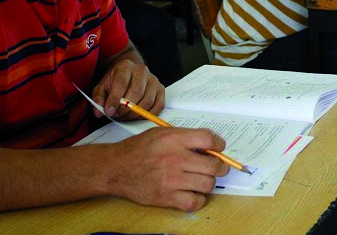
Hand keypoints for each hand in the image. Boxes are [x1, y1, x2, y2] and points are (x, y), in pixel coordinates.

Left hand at [92, 58, 163, 119]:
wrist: (128, 75)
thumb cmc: (114, 83)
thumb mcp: (102, 88)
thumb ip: (98, 99)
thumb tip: (99, 113)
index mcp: (125, 66)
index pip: (121, 83)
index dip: (115, 100)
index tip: (109, 112)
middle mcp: (142, 71)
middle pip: (136, 93)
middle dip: (125, 109)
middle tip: (117, 116)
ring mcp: (153, 80)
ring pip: (147, 101)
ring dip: (134, 113)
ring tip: (125, 116)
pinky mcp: (161, 90)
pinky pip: (158, 106)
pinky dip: (147, 115)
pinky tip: (137, 116)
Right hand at [111, 127, 228, 210]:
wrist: (117, 168)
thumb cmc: (139, 149)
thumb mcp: (161, 133)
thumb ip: (185, 137)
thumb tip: (210, 146)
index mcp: (174, 139)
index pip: (209, 140)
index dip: (219, 145)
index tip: (219, 149)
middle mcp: (175, 159)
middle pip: (214, 166)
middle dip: (220, 166)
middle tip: (216, 167)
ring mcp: (171, 180)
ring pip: (207, 184)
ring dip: (207, 182)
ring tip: (200, 179)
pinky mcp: (166, 197)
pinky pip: (195, 202)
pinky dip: (197, 199)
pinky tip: (191, 192)